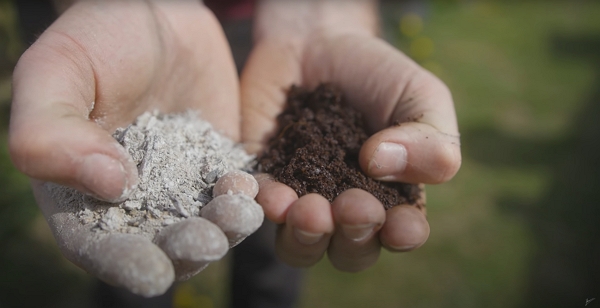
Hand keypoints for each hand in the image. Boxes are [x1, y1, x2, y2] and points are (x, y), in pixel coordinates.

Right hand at [9, 0, 259, 295]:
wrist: (151, 10)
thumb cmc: (93, 39)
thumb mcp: (55, 74)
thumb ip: (54, 135)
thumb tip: (109, 186)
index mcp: (81, 189)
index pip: (98, 243)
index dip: (123, 263)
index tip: (152, 271)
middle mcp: (134, 196)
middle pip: (160, 242)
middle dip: (184, 250)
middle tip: (205, 242)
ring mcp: (181, 183)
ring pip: (204, 223)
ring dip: (223, 230)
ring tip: (237, 215)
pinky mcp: (218, 163)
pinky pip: (235, 191)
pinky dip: (245, 199)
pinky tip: (251, 190)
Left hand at [241, 0, 460, 270]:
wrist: (317, 42)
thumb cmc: (377, 74)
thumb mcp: (420, 96)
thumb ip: (427, 138)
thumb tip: (382, 166)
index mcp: (392, 197)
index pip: (401, 233)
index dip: (402, 236)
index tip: (400, 222)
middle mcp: (345, 208)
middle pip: (350, 250)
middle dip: (354, 236)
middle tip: (355, 205)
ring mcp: (302, 198)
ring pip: (300, 245)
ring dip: (306, 236)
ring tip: (311, 209)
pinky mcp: (262, 179)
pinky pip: (259, 207)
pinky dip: (264, 207)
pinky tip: (271, 194)